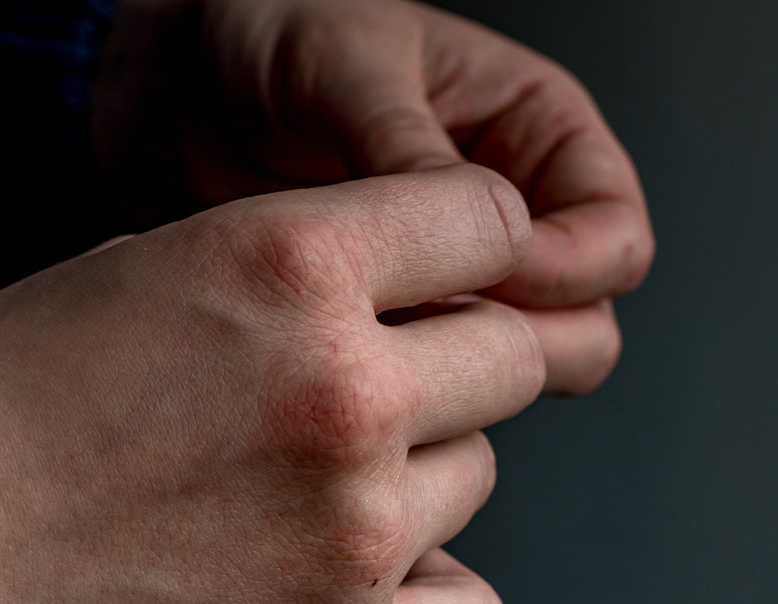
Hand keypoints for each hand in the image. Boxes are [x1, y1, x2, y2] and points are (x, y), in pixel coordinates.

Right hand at [0, 165, 544, 603]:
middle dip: (441, 368)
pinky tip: (337, 582)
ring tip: (282, 502)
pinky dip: (423, 596)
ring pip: (476, 481)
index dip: (463, 251)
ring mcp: (353, 530)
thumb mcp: (133, 270)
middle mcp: (343, 388)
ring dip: (405, 481)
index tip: (435, 284)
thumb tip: (389, 303)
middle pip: (509, 357)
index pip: (489, 221)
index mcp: (288, 263)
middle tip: (340, 402)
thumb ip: (288, 273)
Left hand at [94, 0, 653, 394]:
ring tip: (363, 342)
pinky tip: (324, 365)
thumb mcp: (342, 62)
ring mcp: (437, 283)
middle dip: (517, 345)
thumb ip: (405, 144)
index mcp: (532, 135)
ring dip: (445, 380)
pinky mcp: (370, 326)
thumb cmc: (264, 35)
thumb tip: (468, 230)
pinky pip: (409, 390)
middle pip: (577, 328)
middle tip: (421, 330)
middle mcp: (501, 219)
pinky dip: (383, 394)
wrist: (166, 83)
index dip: (562, 273)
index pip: (611, 242)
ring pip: (497, 375)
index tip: (482, 276)